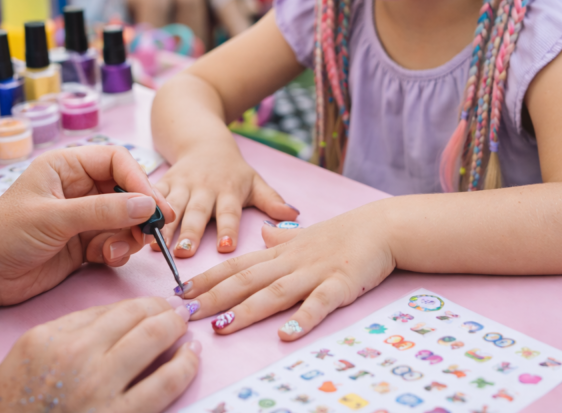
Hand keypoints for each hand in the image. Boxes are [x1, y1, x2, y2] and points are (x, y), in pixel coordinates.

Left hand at [0, 146, 175, 307]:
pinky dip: (118, 251)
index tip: (154, 205)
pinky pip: (115, 242)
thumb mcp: (54, 218)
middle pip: (126, 191)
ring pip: (124, 220)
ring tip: (121, 250)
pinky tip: (109, 258)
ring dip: (130, 235)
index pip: (115, 161)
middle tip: (155, 230)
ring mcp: (82, 218)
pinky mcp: (83, 245)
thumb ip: (103, 211)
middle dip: (140, 211)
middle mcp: (77, 188)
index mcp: (66, 167)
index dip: (138, 180)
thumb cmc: (4, 235)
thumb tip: (147, 206)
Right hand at [0, 297, 199, 412]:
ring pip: (153, 340)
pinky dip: (184, 366)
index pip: (110, 309)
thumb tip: (114, 319)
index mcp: (51, 339)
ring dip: (175, 327)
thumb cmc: (11, 410)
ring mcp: (99, 389)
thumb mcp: (27, 359)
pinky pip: (164, 385)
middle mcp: (77, 358)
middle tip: (178, 309)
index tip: (154, 305)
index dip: (141, 304)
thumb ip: (67, 333)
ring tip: (185, 326)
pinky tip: (191, 358)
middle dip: (163, 309)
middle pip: (135, 317)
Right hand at [154, 146, 297, 255]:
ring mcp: (181, 185)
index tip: (226, 248)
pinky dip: (142, 211)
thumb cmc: (232, 170)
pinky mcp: (162, 183)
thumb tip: (295, 216)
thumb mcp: (254, 181)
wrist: (202, 140)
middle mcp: (204, 188)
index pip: (229, 213)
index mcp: (228, 190)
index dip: (228, 229)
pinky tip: (135, 228)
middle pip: (197, 213)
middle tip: (184, 253)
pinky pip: (151, 197)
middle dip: (190, 232)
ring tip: (154, 246)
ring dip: (162, 226)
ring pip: (170, 207)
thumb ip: (272, 200)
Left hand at [181, 200, 395, 339]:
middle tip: (186, 313)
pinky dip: (302, 319)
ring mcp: (315, 273)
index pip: (236, 265)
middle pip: (247, 280)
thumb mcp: (305, 234)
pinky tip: (286, 336)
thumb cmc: (343, 234)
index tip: (181, 291)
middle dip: (214, 297)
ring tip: (223, 327)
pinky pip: (319, 303)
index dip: (207, 278)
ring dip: (248, 310)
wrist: (381, 227)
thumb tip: (264, 233)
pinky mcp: (340, 285)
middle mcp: (291, 262)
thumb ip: (282, 237)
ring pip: (275, 292)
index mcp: (280, 252)